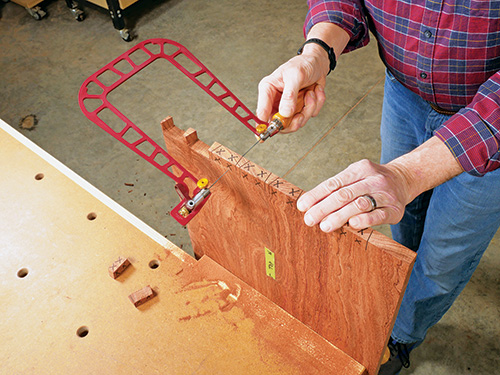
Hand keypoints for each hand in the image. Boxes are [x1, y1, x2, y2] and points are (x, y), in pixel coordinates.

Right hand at [256, 49, 327, 132]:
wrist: (318, 63)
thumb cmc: (303, 64)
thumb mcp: (296, 75)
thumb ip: (289, 95)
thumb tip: (284, 114)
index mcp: (268, 91)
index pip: (261, 114)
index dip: (264, 126)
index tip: (272, 130)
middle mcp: (276, 101)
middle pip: (279, 125)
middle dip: (294, 121)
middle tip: (301, 114)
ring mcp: (288, 107)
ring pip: (297, 122)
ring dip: (308, 108)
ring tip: (311, 93)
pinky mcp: (300, 108)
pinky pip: (309, 115)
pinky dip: (316, 104)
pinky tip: (315, 91)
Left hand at [296, 159, 411, 231]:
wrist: (405, 179)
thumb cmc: (371, 182)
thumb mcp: (355, 177)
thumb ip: (336, 188)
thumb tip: (309, 205)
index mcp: (359, 169)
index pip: (333, 183)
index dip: (316, 195)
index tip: (302, 206)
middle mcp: (373, 179)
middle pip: (344, 194)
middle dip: (324, 208)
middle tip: (309, 220)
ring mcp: (385, 194)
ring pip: (359, 204)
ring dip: (340, 216)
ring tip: (325, 226)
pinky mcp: (395, 209)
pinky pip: (378, 215)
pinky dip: (365, 220)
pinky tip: (352, 225)